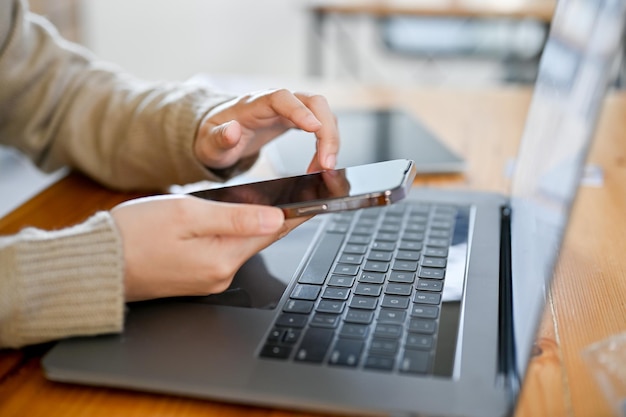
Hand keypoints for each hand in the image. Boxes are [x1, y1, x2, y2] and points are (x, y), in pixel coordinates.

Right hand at [111, 195, 306, 300]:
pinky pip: (225, 253)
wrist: (96, 266)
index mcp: (222, 258)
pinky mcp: (196, 279)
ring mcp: (208, 281)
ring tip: (272, 202)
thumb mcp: (186, 213)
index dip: (296, 212)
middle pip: (261, 240)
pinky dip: (234, 236)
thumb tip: (275, 218)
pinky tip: (235, 221)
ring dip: (256, 225)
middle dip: (278, 217)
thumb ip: (234, 217)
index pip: (273, 231)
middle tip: (298, 194)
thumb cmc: (133, 234)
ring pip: (244, 246)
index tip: (317, 198)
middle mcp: (220, 275)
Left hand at [194, 89, 338, 172]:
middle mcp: (277, 102)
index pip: (282, 98)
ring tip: (324, 167)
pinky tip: (320, 163)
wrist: (219, 135)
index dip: (300, 111)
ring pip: (322, 113)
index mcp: (254, 104)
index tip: (314, 128)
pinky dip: (326, 144)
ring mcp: (290, 109)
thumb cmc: (215, 137)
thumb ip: (219, 137)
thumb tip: (232, 131)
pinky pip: (321, 125)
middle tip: (327, 163)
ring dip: (330, 139)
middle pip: (313, 102)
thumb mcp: (209, 144)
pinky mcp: (298, 119)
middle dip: (327, 131)